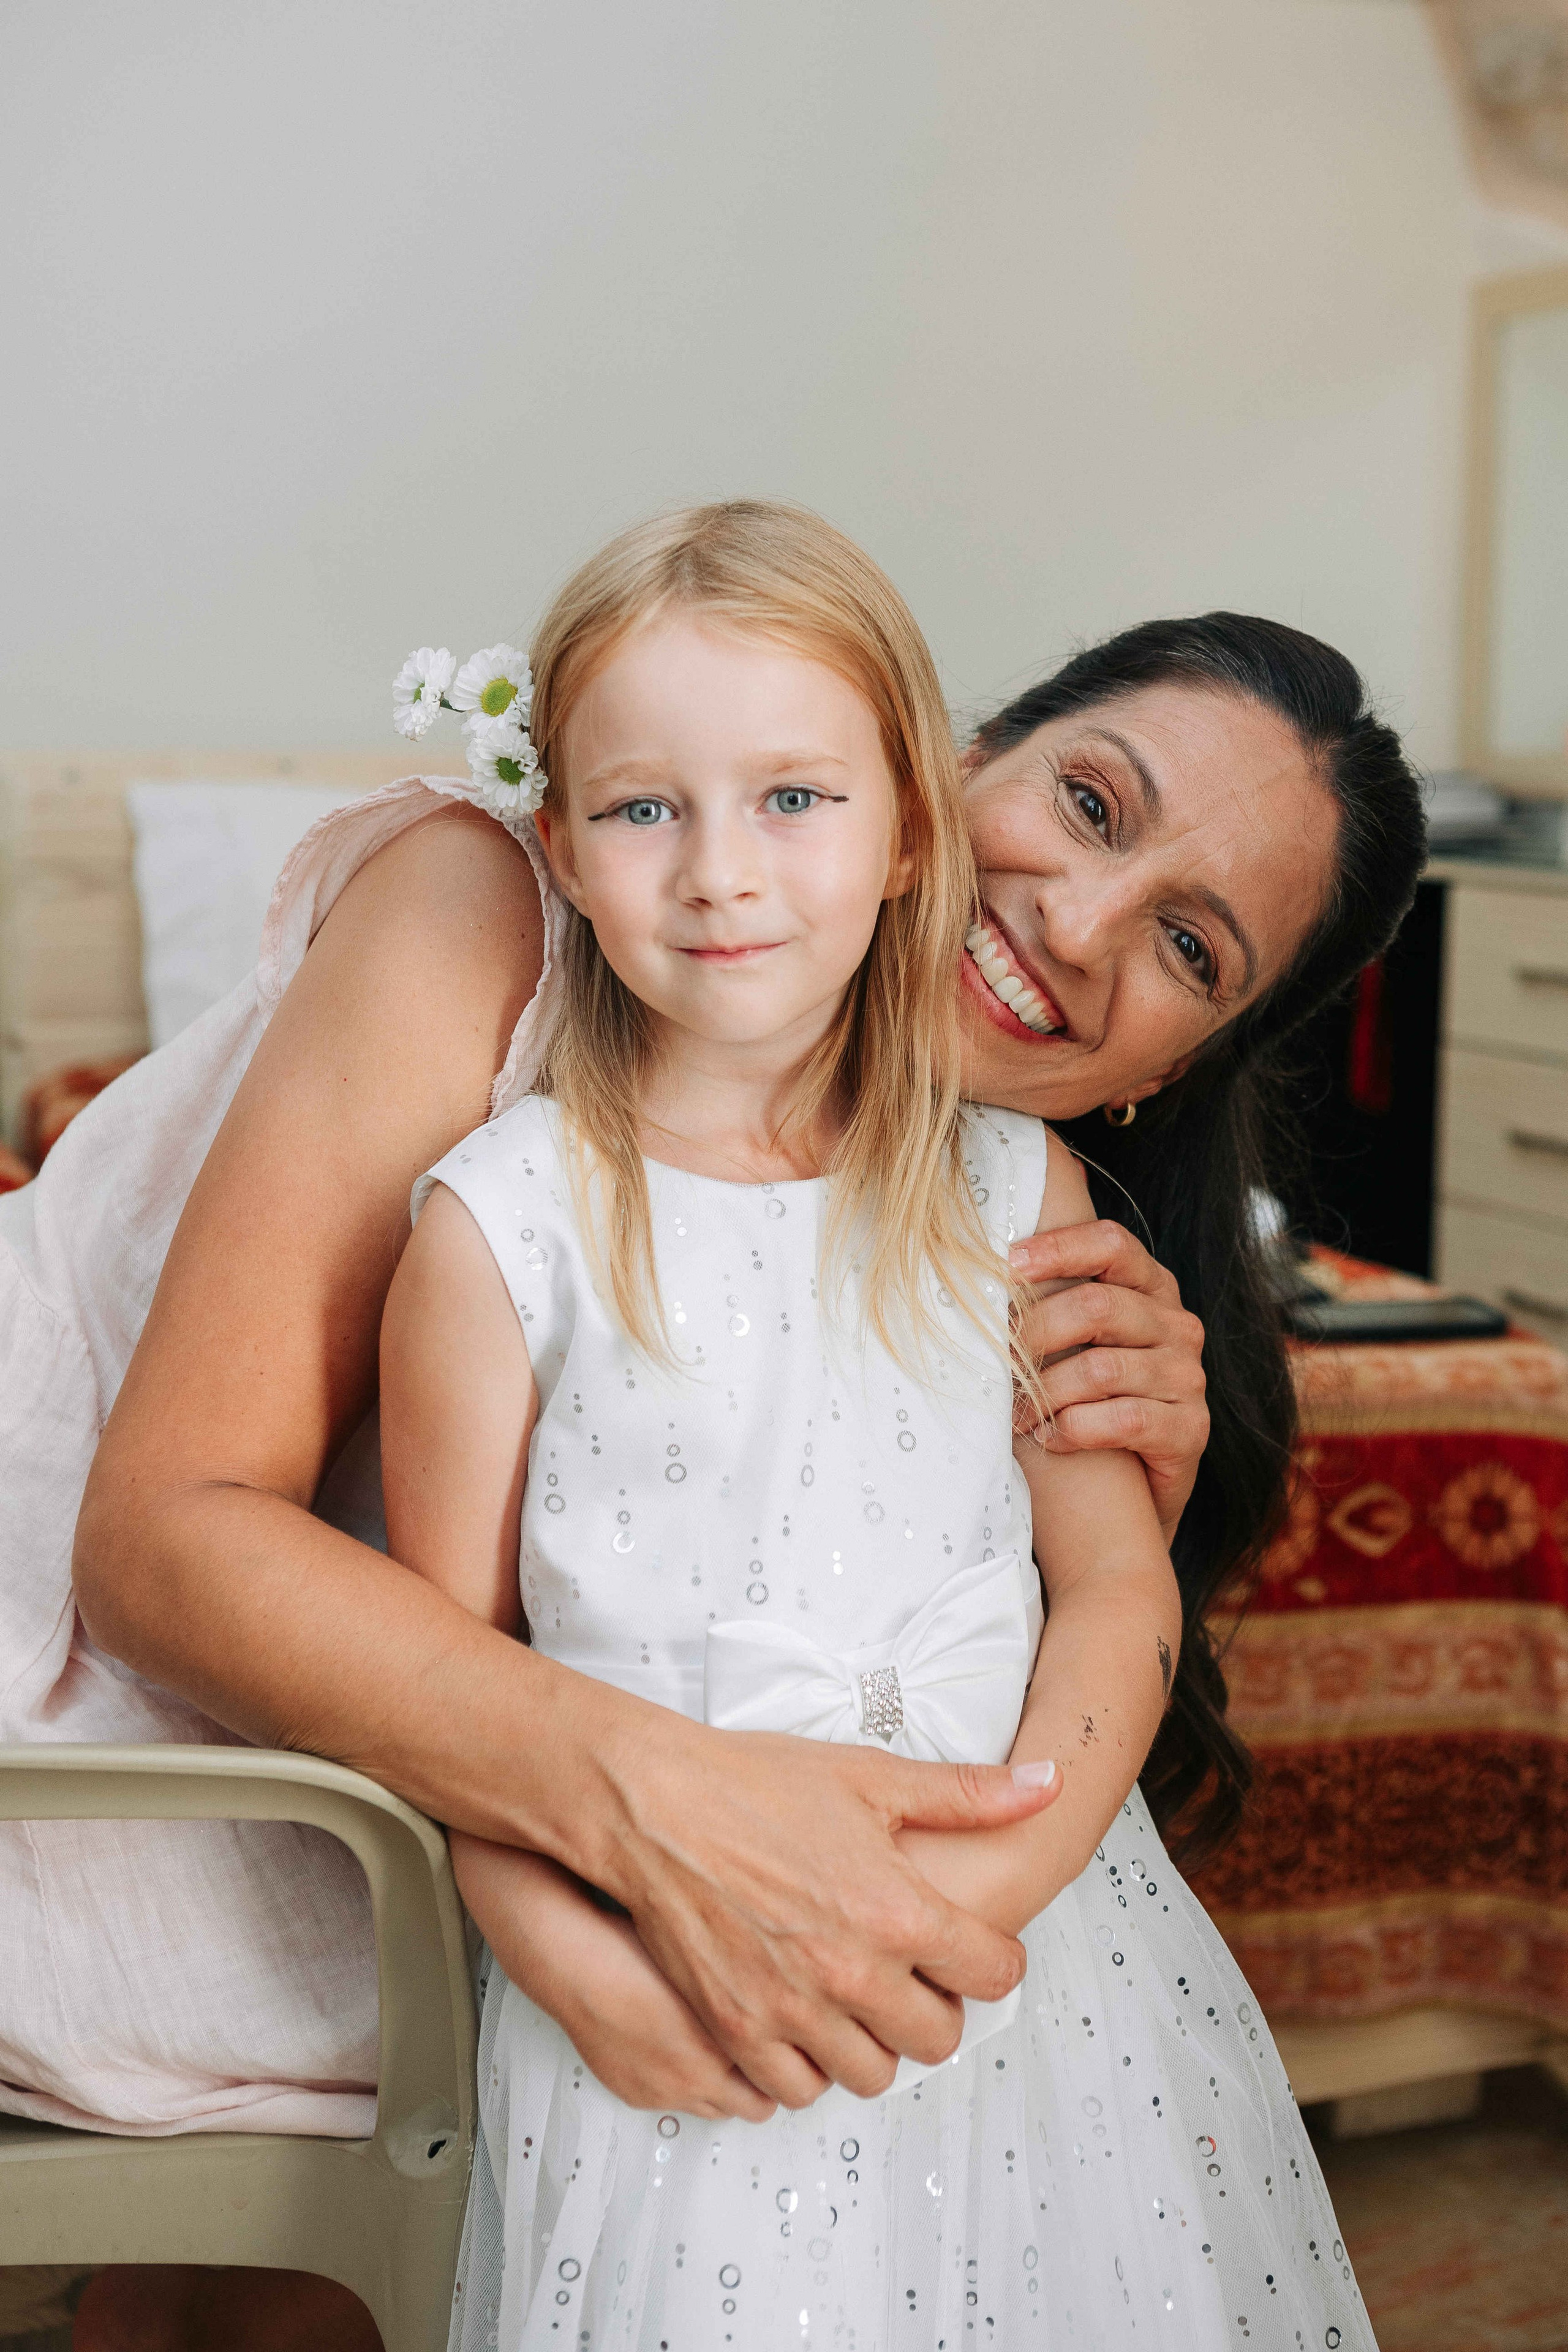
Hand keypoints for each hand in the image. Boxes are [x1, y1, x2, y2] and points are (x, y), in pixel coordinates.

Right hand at [453, 1835, 777, 2121]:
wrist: (570, 1957)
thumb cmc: (632, 1937)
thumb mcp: (717, 1941)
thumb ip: (761, 1968)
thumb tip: (800, 1971)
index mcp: (728, 2036)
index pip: (796, 2072)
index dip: (807, 2052)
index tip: (811, 2032)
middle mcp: (701, 2074)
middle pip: (764, 2100)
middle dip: (776, 2077)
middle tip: (779, 2045)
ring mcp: (668, 2089)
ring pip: (726, 2107)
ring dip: (736, 2084)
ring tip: (736, 2047)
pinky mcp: (639, 2093)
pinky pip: (684, 2103)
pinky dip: (695, 2083)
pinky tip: (689, 2047)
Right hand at [588, 1715, 1059, 2108]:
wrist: (653, 1806)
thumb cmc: (753, 1785)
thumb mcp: (870, 1776)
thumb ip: (967, 1794)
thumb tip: (1047, 1784)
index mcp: (896, 1910)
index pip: (993, 1974)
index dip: (994, 1959)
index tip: (974, 1947)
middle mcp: (851, 1972)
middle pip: (938, 2039)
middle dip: (939, 2007)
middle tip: (915, 1972)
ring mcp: (793, 2010)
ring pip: (873, 2074)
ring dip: (877, 2042)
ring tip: (860, 1996)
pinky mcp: (738, 2029)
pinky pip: (800, 2088)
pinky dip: (812, 2064)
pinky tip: (806, 2018)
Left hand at [1008, 1219, 1207, 1543]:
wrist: (1135, 1490)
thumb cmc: (1090, 1399)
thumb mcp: (1077, 1342)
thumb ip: (1051, 1305)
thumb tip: (973, 1278)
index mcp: (1152, 1287)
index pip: (1111, 1244)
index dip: (1058, 1248)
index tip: (1005, 1264)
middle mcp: (1178, 1325)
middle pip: (1097, 1306)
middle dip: (1033, 1333)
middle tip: (995, 1360)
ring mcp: (1188, 1377)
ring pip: (1101, 1369)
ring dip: (1044, 1393)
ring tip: (1013, 1414)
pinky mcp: (1190, 1429)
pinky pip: (1122, 1420)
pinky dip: (1072, 1429)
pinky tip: (1048, 1438)